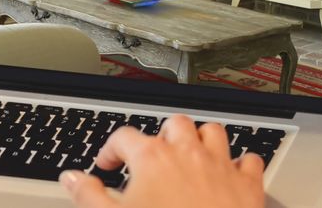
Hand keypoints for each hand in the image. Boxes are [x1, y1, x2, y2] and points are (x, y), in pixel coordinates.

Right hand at [60, 115, 264, 207]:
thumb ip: (88, 196)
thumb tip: (72, 179)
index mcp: (153, 159)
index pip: (124, 137)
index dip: (111, 149)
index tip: (108, 164)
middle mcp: (188, 154)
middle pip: (173, 124)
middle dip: (161, 136)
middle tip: (152, 156)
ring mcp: (220, 167)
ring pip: (213, 132)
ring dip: (200, 140)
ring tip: (189, 154)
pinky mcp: (248, 187)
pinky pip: (249, 160)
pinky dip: (240, 163)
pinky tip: (231, 174)